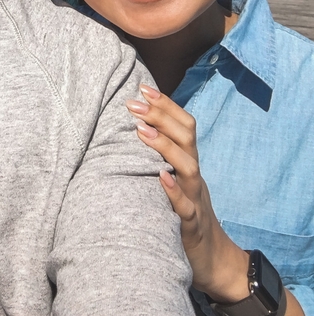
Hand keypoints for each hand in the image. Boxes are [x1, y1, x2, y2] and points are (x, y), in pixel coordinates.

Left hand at [126, 85, 249, 301]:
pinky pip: (185, 207)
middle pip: (186, 138)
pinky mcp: (191, 225)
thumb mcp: (177, 178)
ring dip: (165, 146)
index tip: (143, 87)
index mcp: (189, 162)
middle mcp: (194, 176)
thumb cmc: (185, 210)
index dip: (166, 105)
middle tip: (133, 103)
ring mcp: (195, 199)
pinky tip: (161, 178)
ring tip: (142, 130)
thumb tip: (139, 125)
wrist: (214, 258)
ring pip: (188, 167)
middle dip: (161, 116)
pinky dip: (174, 191)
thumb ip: (164, 154)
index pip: (184, 125)